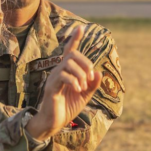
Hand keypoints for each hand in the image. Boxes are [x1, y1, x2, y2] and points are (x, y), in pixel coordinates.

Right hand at [26, 26, 102, 141]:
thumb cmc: (67, 107)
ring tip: (83, 87)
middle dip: (85, 63)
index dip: (75, 39)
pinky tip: (79, 90)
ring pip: (68, 64)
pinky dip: (74, 81)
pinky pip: (63, 76)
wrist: (54, 122)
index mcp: (67, 72)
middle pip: (72, 55)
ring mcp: (54, 78)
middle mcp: (58, 71)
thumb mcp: (85, 95)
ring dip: (81, 74)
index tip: (81, 28)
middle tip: (90, 78)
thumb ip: (92, 85)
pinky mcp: (51, 87)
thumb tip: (98, 73)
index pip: (70, 51)